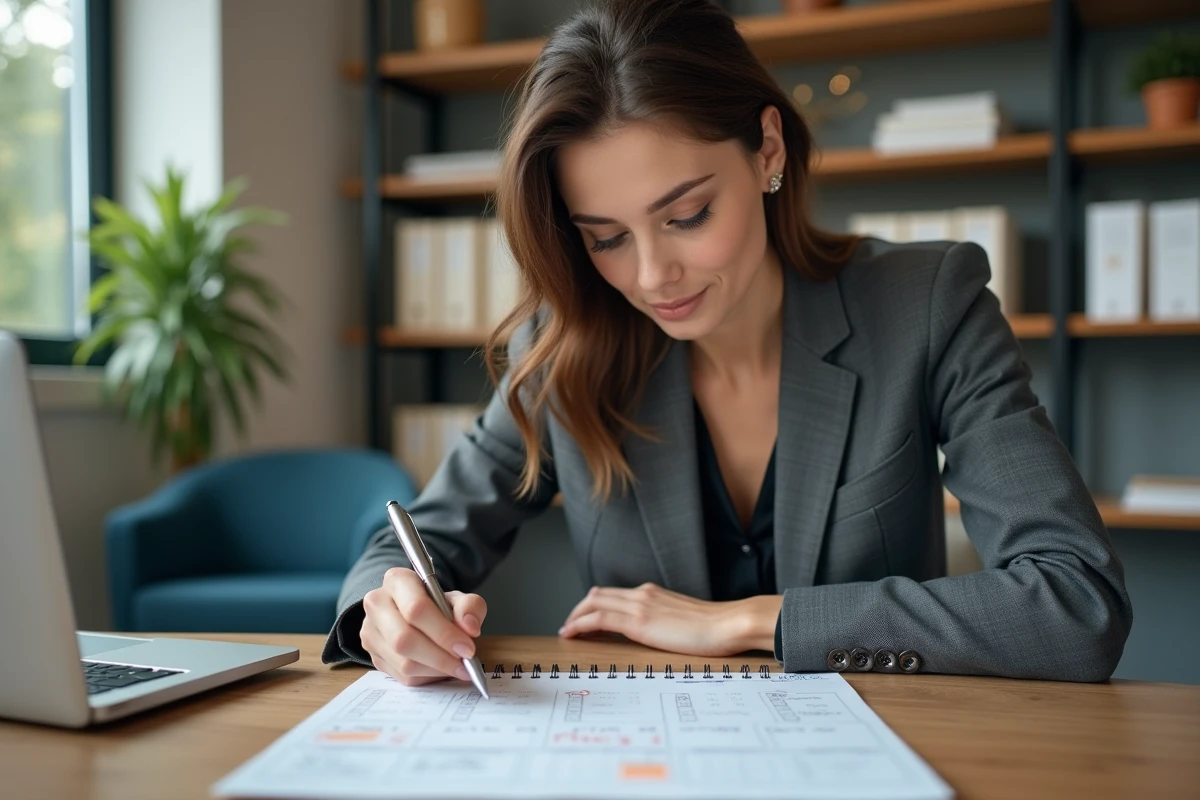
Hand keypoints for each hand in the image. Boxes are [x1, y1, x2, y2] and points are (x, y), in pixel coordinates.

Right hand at [360, 567, 487, 686]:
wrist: (415, 616)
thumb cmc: (437, 605)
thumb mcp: (457, 599)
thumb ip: (470, 607)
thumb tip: (470, 628)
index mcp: (397, 581)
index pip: (416, 608)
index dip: (444, 632)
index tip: (467, 648)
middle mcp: (376, 604)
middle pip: (404, 639)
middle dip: (440, 656)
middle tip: (465, 662)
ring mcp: (370, 632)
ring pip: (403, 662)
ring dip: (436, 669)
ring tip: (457, 667)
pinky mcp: (373, 656)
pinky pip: (401, 676)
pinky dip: (427, 676)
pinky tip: (440, 669)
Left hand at [559, 583, 781, 657]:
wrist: (728, 624)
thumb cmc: (715, 627)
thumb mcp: (684, 619)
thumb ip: (667, 620)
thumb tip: (660, 633)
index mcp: (653, 593)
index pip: (614, 594)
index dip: (594, 605)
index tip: (584, 619)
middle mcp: (643, 594)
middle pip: (598, 594)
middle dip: (578, 609)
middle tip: (570, 626)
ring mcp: (640, 605)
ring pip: (594, 603)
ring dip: (575, 616)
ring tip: (567, 632)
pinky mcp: (639, 621)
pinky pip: (599, 619)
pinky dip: (580, 624)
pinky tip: (572, 634)